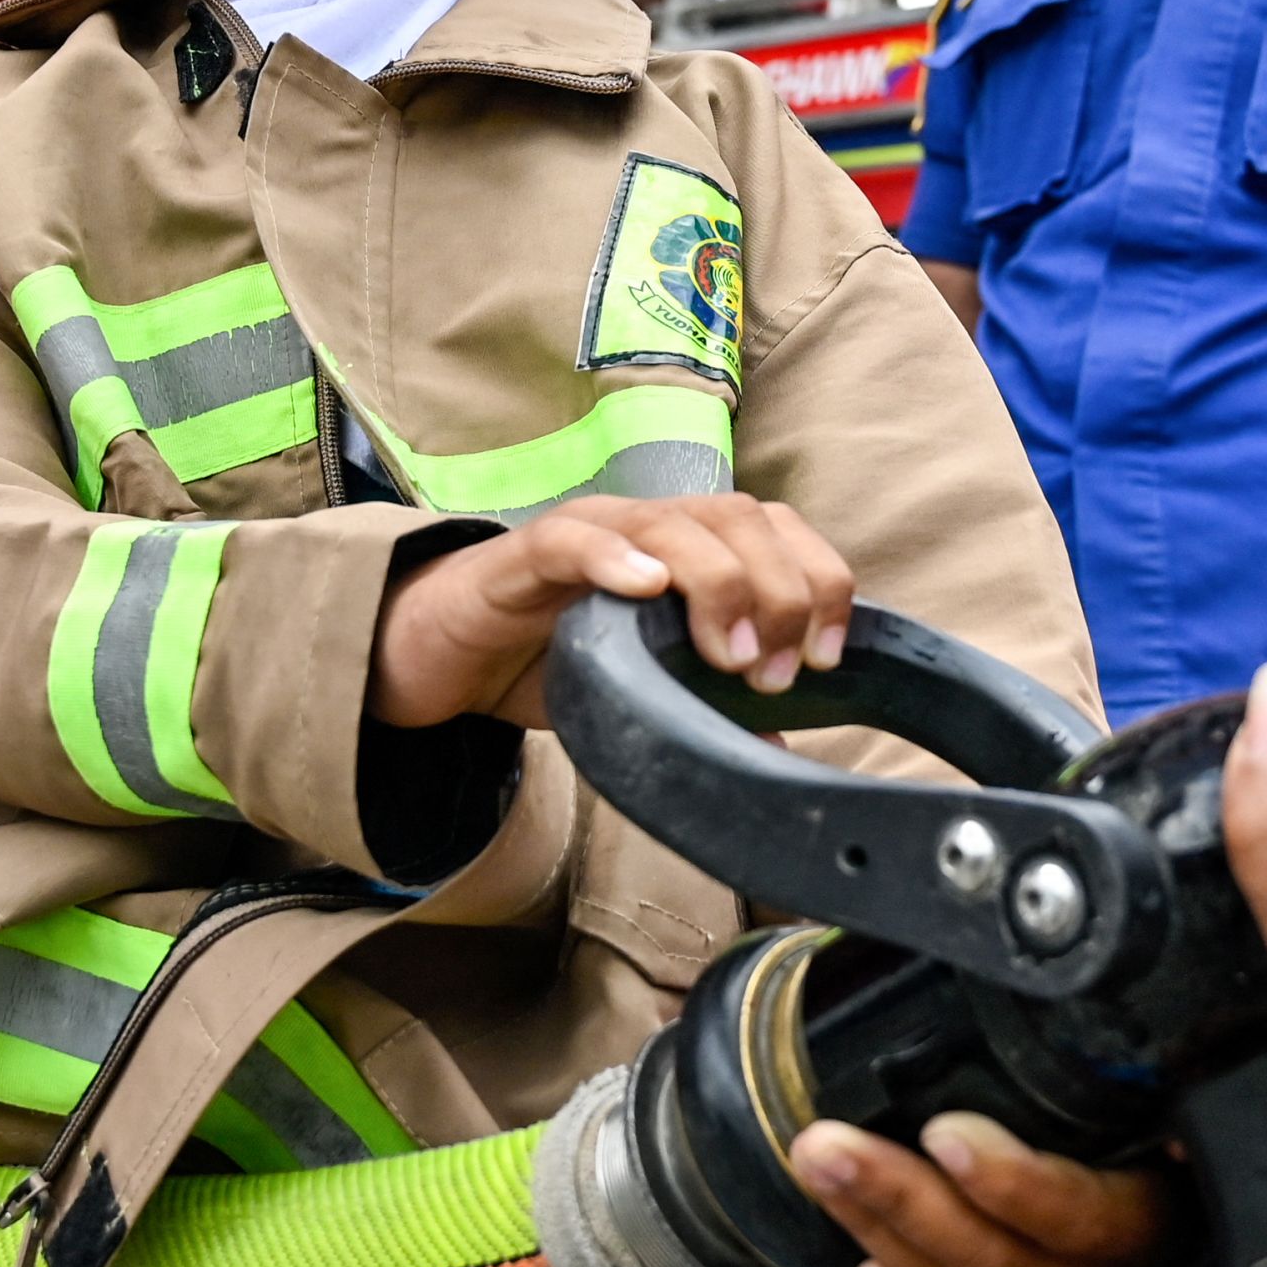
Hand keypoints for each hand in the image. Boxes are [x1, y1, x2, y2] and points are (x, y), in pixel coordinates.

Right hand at [368, 493, 851, 731]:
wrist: (439, 658)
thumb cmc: (547, 662)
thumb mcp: (642, 692)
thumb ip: (706, 709)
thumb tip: (781, 748)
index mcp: (689, 550)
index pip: (777, 530)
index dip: (818, 581)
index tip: (826, 658)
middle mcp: (647, 527)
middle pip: (741, 518)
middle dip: (778, 591)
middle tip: (774, 672)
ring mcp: (587, 533)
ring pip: (673, 521)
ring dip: (718, 582)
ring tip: (727, 652)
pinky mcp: (522, 556)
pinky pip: (572, 539)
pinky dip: (614, 556)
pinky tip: (644, 586)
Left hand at [785, 1111, 1183, 1266]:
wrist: (1168, 1206)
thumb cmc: (1152, 1128)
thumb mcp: (1160, 1098)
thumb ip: (1133, 1078)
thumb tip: (1104, 1025)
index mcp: (1148, 1217)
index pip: (1080, 1216)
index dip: (1011, 1182)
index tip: (944, 1130)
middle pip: (998, 1259)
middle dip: (903, 1197)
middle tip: (827, 1142)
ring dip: (880, 1232)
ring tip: (817, 1168)